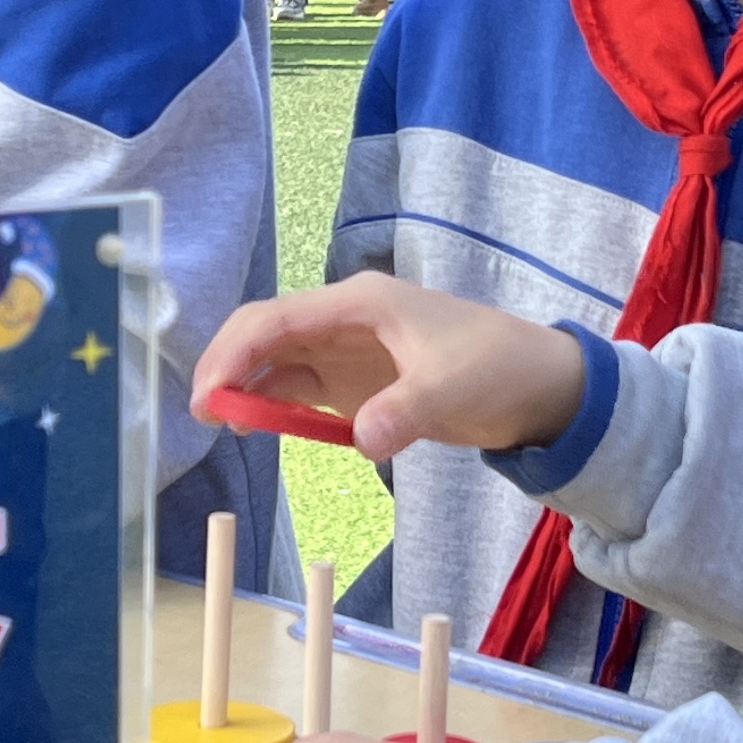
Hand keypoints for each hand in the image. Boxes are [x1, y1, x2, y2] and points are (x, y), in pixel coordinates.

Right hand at [196, 272, 586, 462]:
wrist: (539, 386)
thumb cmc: (498, 370)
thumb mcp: (452, 390)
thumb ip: (403, 411)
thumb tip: (362, 438)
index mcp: (360, 304)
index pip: (277, 320)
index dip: (234, 352)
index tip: (208, 393)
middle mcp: (343, 320)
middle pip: (265, 333)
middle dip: (227, 366)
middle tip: (202, 413)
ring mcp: (346, 350)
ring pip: (276, 360)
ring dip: (244, 387)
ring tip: (218, 423)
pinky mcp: (355, 381)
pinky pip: (298, 388)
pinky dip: (271, 404)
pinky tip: (252, 426)